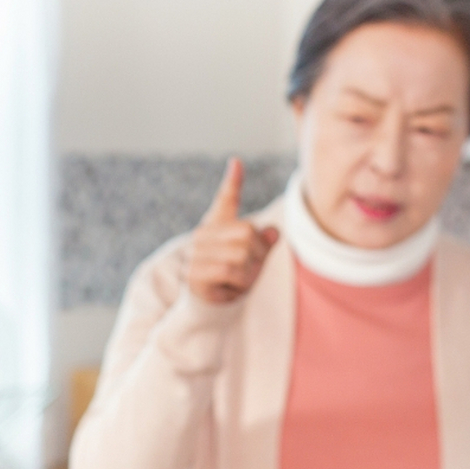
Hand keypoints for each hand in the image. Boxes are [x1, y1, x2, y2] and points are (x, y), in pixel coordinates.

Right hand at [184, 158, 279, 304]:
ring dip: (250, 273)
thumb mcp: (252, 258)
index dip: (233, 182)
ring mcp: (196, 254)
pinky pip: (232, 271)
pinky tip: (231, 288)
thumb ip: (263, 243)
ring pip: (241, 254)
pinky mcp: (195, 273)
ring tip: (240, 281)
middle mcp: (203, 235)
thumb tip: (273, 232)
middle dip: (258, 255)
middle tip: (250, 271)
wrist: (209, 306)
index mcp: (217, 226)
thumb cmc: (231, 279)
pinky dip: (240, 283)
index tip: (237, 161)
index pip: (225, 201)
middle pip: (247, 233)